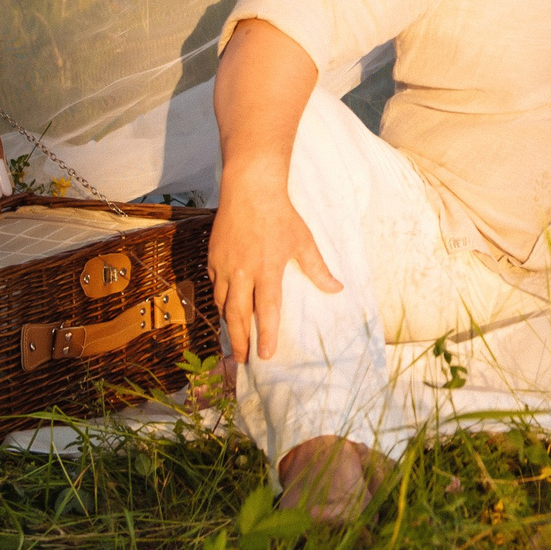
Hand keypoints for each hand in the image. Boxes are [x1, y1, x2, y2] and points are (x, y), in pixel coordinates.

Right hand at [211, 166, 340, 363]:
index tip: (265, 355)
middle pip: (237, 314)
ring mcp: (224, 265)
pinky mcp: (213, 257)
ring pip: (222, 302)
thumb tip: (337, 288)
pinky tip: (225, 309)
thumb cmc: (280, 215)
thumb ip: (318, 268)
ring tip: (234, 339)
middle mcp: (242, 271)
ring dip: (228, 323)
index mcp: (266, 269)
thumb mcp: (303, 241)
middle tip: (242, 359)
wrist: (249, 189)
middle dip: (239, 340)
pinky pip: (214, 286)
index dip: (264, 334)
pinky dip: (220, 301)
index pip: (265, 310)